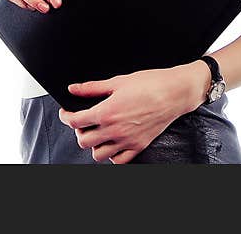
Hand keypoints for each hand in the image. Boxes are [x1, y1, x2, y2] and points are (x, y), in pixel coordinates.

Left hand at [57, 65, 204, 163]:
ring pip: (98, 155)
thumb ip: (92, 87)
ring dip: (94, 144)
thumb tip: (73, 89)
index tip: (67, 112)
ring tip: (97, 132)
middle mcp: (115, 130)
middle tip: (83, 120)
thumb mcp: (117, 81)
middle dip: (78, 130)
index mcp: (107, 112)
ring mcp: (127, 141)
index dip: (66, 116)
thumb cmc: (149, 84)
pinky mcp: (138, 146)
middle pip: (83, 141)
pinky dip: (112, 154)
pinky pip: (119, 160)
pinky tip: (113, 142)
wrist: (174, 92)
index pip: (75, 121)